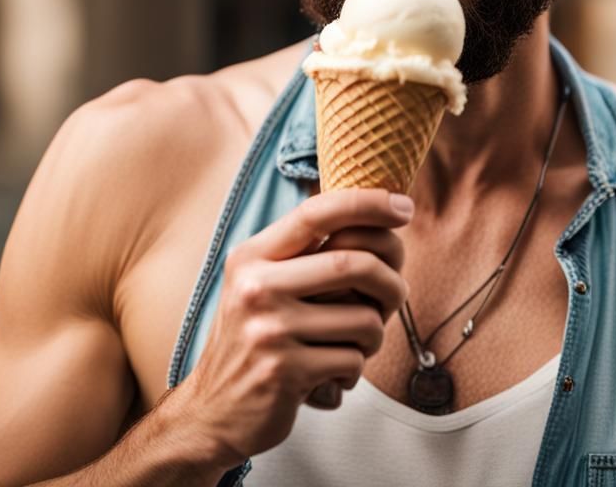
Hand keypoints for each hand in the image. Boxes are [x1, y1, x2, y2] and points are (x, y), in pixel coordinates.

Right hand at [175, 188, 411, 464]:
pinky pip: (353, 360)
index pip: (316, 212)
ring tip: (354, 345)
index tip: (403, 206)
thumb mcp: (262, 283)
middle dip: (390, 281)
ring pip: (363, 318)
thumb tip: (375, 215)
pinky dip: (355, 369)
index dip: (367, 202)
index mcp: (252, 256)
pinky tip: (333, 374)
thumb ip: (304, 252)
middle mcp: (256, 287)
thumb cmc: (254, 340)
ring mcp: (268, 330)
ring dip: (374, 335)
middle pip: (352, 263)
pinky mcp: (284, 372)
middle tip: (396, 295)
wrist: (212, 413)